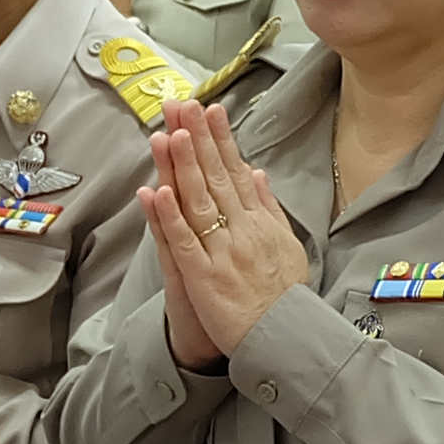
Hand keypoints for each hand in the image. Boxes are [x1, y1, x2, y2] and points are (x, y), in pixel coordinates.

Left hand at [139, 100, 307, 368]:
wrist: (285, 340)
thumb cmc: (284, 296)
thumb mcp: (287, 245)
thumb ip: (269, 208)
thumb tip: (257, 172)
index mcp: (259, 221)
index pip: (236, 171)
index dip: (222, 138)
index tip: (211, 108)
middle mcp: (242, 230)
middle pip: (216, 177)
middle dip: (200, 137)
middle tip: (185, 103)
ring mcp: (222, 252)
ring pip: (199, 202)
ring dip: (184, 166)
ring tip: (172, 133)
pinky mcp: (204, 277)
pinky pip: (184, 243)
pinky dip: (170, 218)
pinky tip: (157, 192)